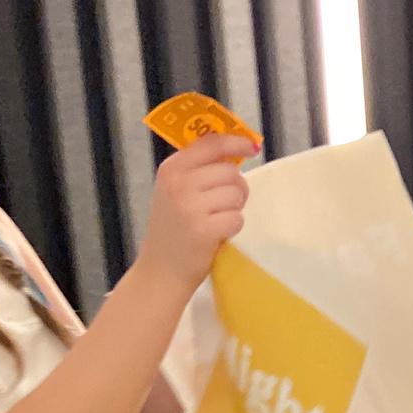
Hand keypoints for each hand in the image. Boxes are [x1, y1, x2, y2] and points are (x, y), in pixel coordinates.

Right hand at [138, 132, 255, 291]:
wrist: (161, 271)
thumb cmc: (174, 230)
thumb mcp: (176, 191)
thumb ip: (199, 169)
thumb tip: (238, 148)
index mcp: (172, 168)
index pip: (211, 143)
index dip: (235, 141)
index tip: (251, 146)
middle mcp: (178, 183)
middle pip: (230, 171)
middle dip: (235, 188)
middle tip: (223, 205)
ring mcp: (190, 206)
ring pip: (236, 194)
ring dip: (234, 209)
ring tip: (216, 220)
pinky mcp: (203, 229)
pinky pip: (237, 218)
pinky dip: (232, 228)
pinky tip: (217, 235)